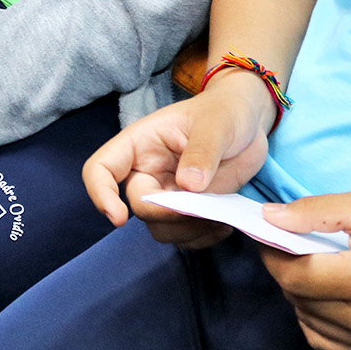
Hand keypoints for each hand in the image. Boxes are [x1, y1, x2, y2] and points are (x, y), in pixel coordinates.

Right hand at [82, 69, 275, 247]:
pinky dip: (202, 238)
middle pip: (139, 206)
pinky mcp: (189, 211)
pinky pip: (185, 236)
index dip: (101, 194)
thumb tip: (189, 186)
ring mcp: (168, 194)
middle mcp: (148, 172)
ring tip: (219, 218)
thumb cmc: (225, 111)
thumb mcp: (217, 123)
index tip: (120, 218)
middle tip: (203, 210)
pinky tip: (223, 224)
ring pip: (161, 228)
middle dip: (168, 215)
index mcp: (141, 143)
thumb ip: (203, 150)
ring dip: (188, 231)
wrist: (248, 124)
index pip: (101, 169)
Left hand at [258, 192, 350, 349]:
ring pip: (306, 320)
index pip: (294, 277)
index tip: (270, 233)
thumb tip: (269, 218)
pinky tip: (331, 292)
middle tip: (298, 243)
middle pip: (298, 298)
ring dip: (301, 293)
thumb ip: (312, 212)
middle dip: (287, 268)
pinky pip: (325, 340)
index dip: (273, 253)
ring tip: (321, 265)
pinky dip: (316, 317)